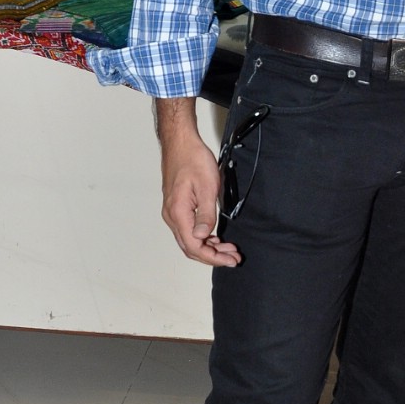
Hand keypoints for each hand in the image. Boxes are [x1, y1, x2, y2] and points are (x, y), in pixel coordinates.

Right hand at [160, 128, 240, 267]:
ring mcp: (172, 212)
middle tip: (233, 258)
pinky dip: (203, 237)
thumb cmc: (193, 159)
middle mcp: (171, 216)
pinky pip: (188, 230)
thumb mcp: (207, 187)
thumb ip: (205, 214)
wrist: (181, 143)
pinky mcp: (177, 208)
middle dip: (213, 256)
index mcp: (178, 213)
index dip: (213, 257)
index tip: (230, 260)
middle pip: (190, 247)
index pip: (194, 246)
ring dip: (209, 247)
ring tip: (229, 249)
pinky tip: (216, 238)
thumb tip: (202, 237)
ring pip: (189, 240)